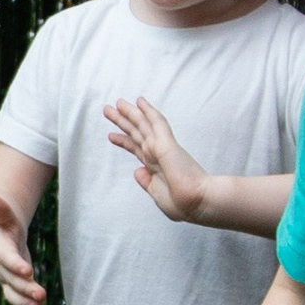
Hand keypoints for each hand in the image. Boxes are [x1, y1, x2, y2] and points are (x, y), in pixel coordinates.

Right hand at [0, 190, 47, 304]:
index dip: (15, 264)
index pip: (5, 258)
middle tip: (41, 295)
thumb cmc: (2, 226)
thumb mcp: (3, 216)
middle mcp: (0, 268)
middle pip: (11, 281)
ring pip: (14, 296)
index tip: (27, 270)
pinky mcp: (15, 289)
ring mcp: (7, 281)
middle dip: (25, 289)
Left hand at [106, 97, 208, 223]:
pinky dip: (148, 111)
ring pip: (143, 125)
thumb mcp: (158, 194)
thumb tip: (137, 170)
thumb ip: (147, 182)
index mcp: (156, 167)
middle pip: (136, 133)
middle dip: (122, 122)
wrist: (197, 203)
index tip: (111, 135)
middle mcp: (158, 154)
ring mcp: (162, 148)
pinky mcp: (167, 144)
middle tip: (108, 110)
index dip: (124, 141)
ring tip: (117, 102)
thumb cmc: (182, 204)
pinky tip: (140, 101)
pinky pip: (157, 123)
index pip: (136, 149)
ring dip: (129, 113)